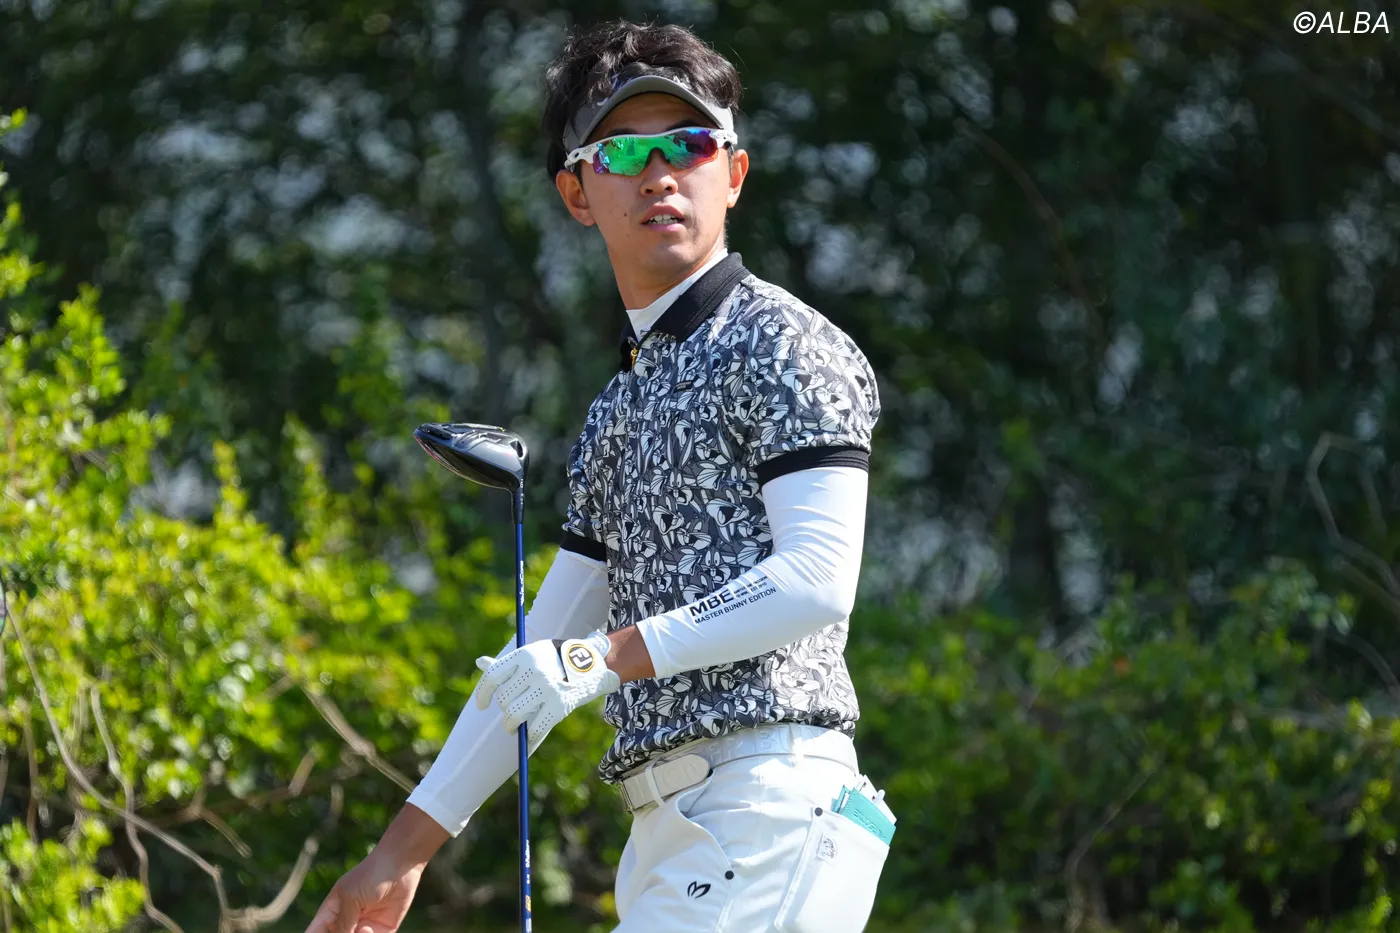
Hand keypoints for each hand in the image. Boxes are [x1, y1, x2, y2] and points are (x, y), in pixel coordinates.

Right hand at [303, 849, 424, 932]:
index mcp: (332, 911)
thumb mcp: (350, 898)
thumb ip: (343, 923)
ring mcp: (364, 926)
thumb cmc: (370, 876)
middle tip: (349, 931)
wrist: (400, 865)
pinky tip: (368, 929)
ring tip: (362, 929)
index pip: (315, 932)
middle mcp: (347, 921)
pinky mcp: (383, 930)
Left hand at [474, 630, 619, 751]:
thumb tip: (479, 662)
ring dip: (511, 726)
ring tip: (513, 728)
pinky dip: (529, 738)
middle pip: (503, 699)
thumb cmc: (556, 660)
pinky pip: (535, 728)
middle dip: (504, 711)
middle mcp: (535, 670)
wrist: (593, 665)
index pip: (493, 675)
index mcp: (525, 654)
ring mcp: (547, 688)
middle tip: (509, 716)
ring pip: (514, 715)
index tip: (482, 705)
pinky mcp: (559, 705)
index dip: (483, 693)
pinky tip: (529, 738)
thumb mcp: (532, 654)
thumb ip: (507, 663)